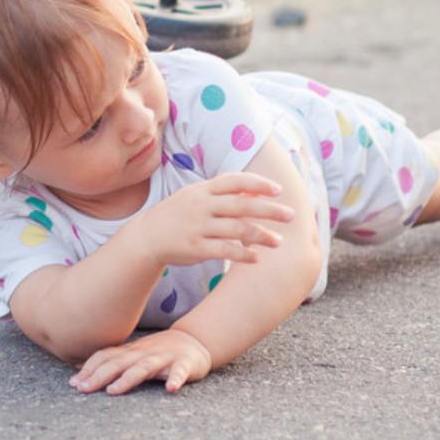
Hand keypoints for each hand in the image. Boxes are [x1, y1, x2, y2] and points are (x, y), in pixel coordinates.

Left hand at [69, 328, 212, 394]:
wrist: (194, 341)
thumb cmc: (158, 352)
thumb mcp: (134, 354)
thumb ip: (112, 360)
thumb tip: (79, 368)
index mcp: (131, 352)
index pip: (106, 356)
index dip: (89, 368)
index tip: (73, 383)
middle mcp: (144, 353)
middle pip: (119, 363)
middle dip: (100, 376)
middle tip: (83, 389)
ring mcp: (164, 358)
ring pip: (144, 367)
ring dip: (128, 378)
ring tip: (114, 390)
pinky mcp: (184, 364)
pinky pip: (180, 372)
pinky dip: (175, 379)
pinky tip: (170, 388)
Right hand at [134, 173, 294, 266]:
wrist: (148, 236)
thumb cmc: (180, 214)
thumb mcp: (196, 196)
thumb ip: (222, 193)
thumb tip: (255, 191)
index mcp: (203, 189)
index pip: (234, 181)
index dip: (257, 184)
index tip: (278, 190)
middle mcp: (201, 206)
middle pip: (241, 205)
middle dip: (269, 210)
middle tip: (291, 215)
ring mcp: (197, 227)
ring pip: (236, 229)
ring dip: (261, 235)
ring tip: (278, 241)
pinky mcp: (194, 248)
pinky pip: (224, 251)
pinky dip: (242, 254)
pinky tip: (256, 258)